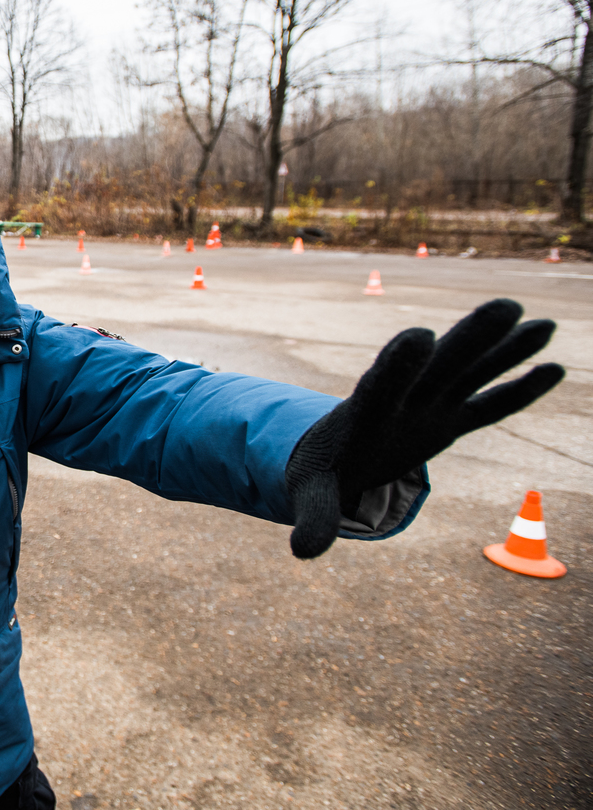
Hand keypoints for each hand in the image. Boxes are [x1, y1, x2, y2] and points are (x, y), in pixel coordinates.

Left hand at [285, 298, 563, 558]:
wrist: (330, 455)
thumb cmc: (320, 471)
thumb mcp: (310, 492)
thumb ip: (314, 516)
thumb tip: (303, 552)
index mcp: (363, 413)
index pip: (381, 384)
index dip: (399, 364)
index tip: (420, 336)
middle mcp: (402, 400)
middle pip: (438, 367)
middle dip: (469, 339)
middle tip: (505, 306)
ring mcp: (429, 406)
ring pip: (471, 374)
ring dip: (504, 350)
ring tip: (546, 324)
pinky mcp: (448, 421)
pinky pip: (490, 405)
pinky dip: (519, 389)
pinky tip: (554, 367)